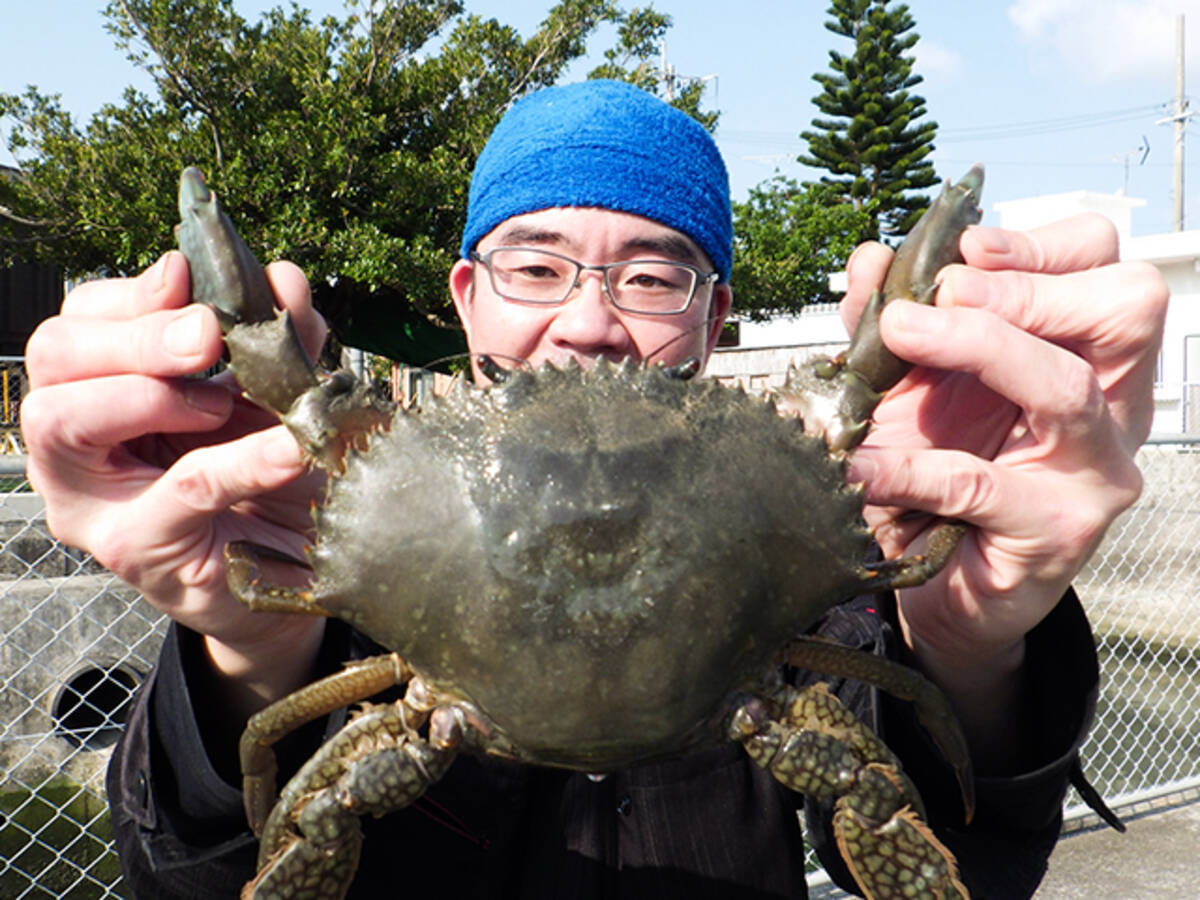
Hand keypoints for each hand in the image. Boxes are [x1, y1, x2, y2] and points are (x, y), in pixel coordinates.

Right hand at [21, 251, 327, 708]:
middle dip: (133, 333)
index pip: (79, 319)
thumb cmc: (273, 476)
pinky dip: (241, 460)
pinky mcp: (136, 547)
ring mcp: (92, 499)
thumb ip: (276, 337)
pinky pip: (181, 488)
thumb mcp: (274, 394)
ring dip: (148, 391)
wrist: (302, 570)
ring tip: (222, 401)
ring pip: (63, 417)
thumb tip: (283, 278)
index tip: (190, 277)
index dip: (132, 292)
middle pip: (54, 355)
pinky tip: (288, 447)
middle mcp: (74, 441)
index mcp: (99, 388)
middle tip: (207, 334)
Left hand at [841, 215, 1166, 756]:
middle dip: (1024, 286)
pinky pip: (979, 484)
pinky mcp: (1055, 533)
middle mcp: (1110, 406)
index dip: (1043, 245)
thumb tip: (872, 259)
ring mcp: (1093, 472)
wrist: (939, 586)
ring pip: (1067, 388)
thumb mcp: (912, 389)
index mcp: (1086, 356)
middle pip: (1125, 308)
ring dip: (980, 346)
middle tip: (942, 293)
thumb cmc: (936, 479)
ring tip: (902, 334)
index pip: (1107, 269)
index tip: (965, 247)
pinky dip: (907, 465)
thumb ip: (892, 324)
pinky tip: (859, 463)